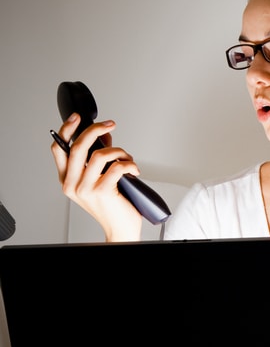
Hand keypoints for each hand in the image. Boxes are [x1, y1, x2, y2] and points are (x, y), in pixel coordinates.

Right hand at [50, 113, 142, 241]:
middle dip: (95, 130)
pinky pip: (116, 166)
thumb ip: (98, 158)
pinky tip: (134, 170)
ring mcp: (86, 188)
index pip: (59, 149)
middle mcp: (72, 184)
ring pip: (100, 155)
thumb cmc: (112, 206)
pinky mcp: (102, 191)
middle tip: (110, 124)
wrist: (120, 229)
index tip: (78, 117)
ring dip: (119, 152)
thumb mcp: (100, 180)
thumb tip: (103, 135)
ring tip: (128, 159)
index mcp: (67, 180)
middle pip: (78, 146)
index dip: (66, 129)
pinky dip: (129, 164)